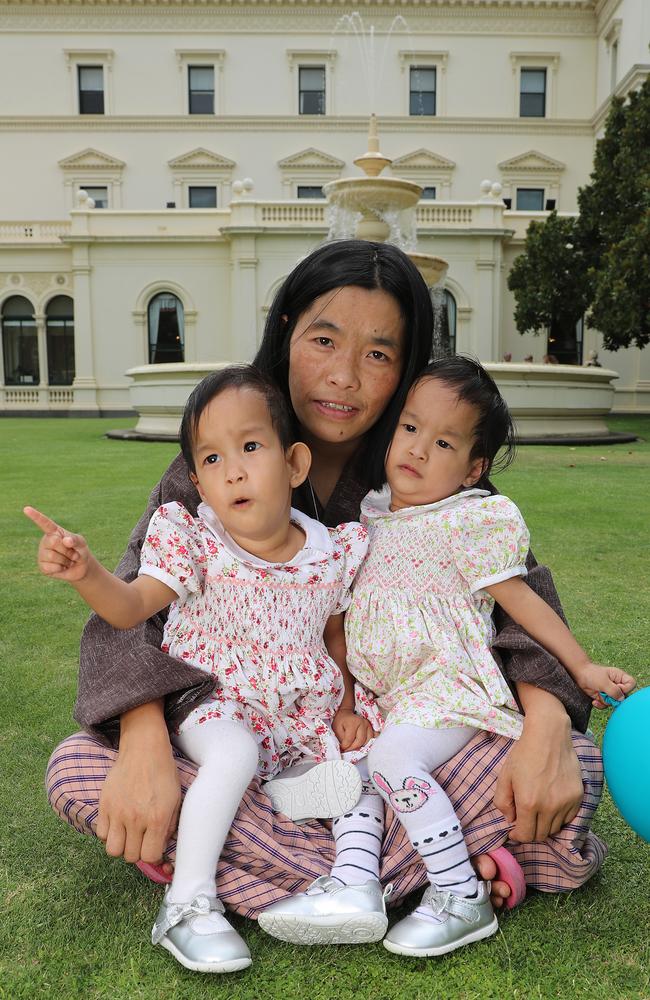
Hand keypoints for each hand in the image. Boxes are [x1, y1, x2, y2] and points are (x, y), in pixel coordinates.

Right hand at [24, 506, 90, 582]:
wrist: (81, 567)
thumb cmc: (79, 550)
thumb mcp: (81, 542)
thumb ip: (75, 540)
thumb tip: (65, 541)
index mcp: (54, 532)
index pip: (44, 523)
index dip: (36, 516)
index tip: (26, 509)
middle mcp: (46, 541)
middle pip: (53, 542)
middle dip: (67, 549)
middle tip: (73, 554)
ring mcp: (42, 553)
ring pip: (52, 556)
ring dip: (66, 560)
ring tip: (68, 560)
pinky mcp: (42, 566)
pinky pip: (51, 567)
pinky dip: (61, 568)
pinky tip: (62, 567)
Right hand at [96, 705, 180, 864]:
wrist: (144, 750)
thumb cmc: (163, 773)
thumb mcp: (176, 800)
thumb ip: (169, 826)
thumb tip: (160, 847)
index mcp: (157, 819)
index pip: (150, 856)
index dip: (153, 854)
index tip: (153, 845)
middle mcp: (136, 819)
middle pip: (130, 856)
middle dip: (137, 850)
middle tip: (141, 838)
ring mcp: (117, 812)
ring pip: (112, 850)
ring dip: (121, 845)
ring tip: (127, 833)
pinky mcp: (104, 805)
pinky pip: (100, 833)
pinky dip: (108, 833)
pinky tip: (117, 822)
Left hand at [332, 708, 374, 751]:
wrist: (346, 714)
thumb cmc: (340, 721)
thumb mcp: (337, 729)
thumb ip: (341, 739)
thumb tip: (346, 748)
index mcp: (353, 722)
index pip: (350, 740)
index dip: (345, 747)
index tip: (342, 748)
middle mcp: (363, 723)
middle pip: (360, 741)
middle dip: (353, 748)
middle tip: (347, 749)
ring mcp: (368, 725)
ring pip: (367, 741)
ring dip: (360, 746)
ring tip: (353, 746)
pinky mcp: (371, 728)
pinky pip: (372, 738)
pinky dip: (368, 743)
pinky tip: (362, 743)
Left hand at [494, 710, 582, 842]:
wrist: (548, 736)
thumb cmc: (523, 754)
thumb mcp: (505, 776)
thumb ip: (502, 802)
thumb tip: (510, 820)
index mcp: (528, 803)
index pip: (525, 835)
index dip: (518, 836)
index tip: (514, 830)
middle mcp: (549, 807)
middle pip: (541, 835)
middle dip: (530, 832)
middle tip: (525, 821)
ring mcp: (566, 803)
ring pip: (555, 828)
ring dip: (544, 825)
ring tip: (537, 812)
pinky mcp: (577, 797)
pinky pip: (568, 818)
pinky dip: (559, 818)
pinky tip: (551, 805)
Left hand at [575, 662, 635, 708]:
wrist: (579, 675)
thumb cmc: (591, 674)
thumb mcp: (603, 682)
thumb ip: (614, 691)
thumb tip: (621, 699)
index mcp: (619, 676)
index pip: (631, 684)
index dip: (625, 688)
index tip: (616, 687)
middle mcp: (616, 684)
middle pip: (623, 696)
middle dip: (614, 697)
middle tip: (606, 694)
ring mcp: (610, 691)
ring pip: (614, 702)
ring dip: (606, 701)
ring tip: (598, 694)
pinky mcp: (603, 696)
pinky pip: (606, 705)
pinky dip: (600, 704)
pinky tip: (594, 701)